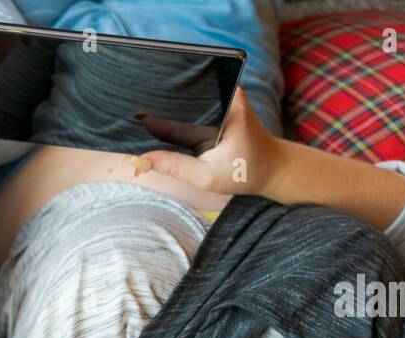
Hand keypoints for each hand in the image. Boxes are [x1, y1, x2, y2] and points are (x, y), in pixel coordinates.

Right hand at [137, 90, 282, 195]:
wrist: (271, 168)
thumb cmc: (244, 173)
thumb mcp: (207, 177)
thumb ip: (175, 167)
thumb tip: (139, 161)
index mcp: (225, 105)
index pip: (182, 99)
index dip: (155, 108)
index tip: (132, 117)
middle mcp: (225, 93)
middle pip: (181, 95)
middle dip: (157, 109)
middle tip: (132, 122)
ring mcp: (223, 94)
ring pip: (185, 100)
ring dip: (166, 112)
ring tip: (142, 123)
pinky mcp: (220, 102)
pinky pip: (192, 106)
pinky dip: (177, 116)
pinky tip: (158, 124)